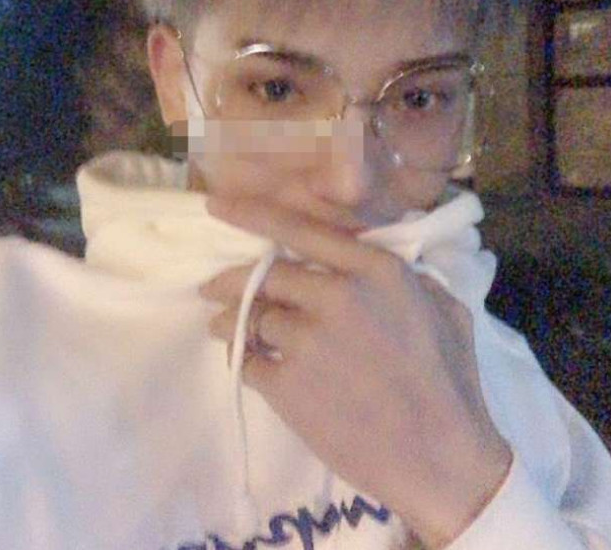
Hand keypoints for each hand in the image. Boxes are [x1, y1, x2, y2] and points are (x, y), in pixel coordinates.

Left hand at [201, 195, 511, 549]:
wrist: (440, 457)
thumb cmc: (450, 380)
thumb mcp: (442, 306)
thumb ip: (401, 274)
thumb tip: (367, 258)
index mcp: (374, 270)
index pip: (300, 230)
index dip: (252, 214)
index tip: (216, 206)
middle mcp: (336, 295)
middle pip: (265, 275)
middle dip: (231, 280)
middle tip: (212, 287)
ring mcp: (307, 341)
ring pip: (249, 317)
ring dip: (230, 321)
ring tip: (222, 326)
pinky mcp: (288, 386)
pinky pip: (246, 361)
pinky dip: (241, 358)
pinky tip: (246, 361)